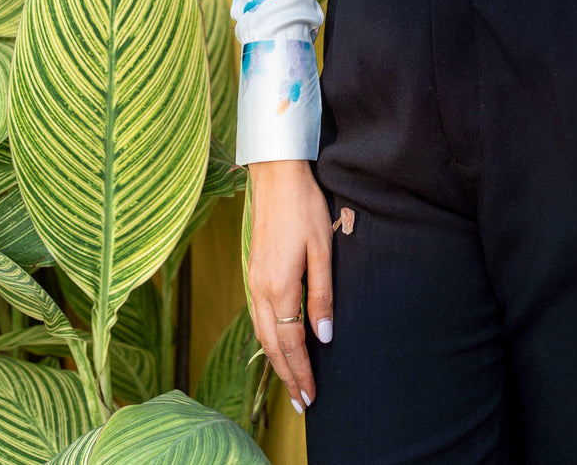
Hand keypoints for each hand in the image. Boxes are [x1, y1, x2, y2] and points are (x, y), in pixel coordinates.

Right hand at [245, 159, 334, 414]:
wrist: (275, 174)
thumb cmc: (303, 207)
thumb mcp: (322, 249)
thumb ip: (322, 295)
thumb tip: (323, 336)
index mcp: (278, 286)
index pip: (290, 343)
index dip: (301, 371)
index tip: (311, 397)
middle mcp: (259, 288)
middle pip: (271, 344)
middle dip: (286, 375)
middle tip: (301, 402)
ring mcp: (252, 279)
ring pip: (261, 331)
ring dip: (275, 359)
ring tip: (290, 380)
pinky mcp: (252, 270)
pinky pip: (257, 315)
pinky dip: (268, 337)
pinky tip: (277, 342)